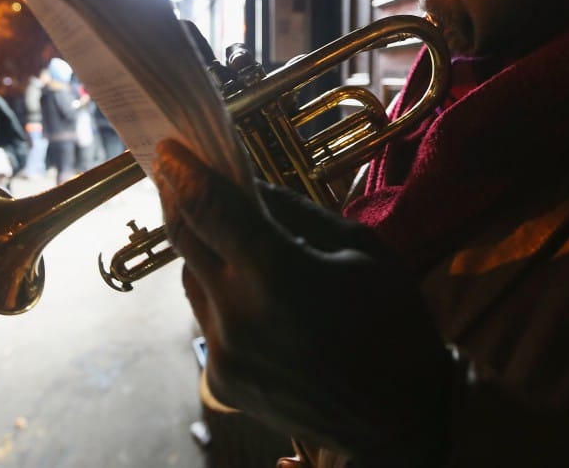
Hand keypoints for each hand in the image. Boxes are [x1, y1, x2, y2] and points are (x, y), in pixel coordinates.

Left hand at [153, 140, 451, 462]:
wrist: (399, 420)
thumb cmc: (393, 326)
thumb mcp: (361, 250)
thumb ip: (295, 214)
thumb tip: (246, 186)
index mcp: (279, 277)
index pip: (211, 210)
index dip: (183, 172)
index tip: (168, 147)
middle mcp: (238, 316)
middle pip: (185, 241)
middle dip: (179, 200)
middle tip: (178, 172)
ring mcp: (225, 354)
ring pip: (192, 281)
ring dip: (204, 252)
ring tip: (231, 237)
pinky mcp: (222, 382)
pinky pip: (208, 319)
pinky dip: (222, 295)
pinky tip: (254, 294)